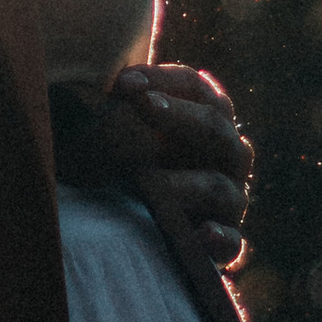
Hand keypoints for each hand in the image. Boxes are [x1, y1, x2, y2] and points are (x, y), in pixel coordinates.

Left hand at [101, 62, 252, 276]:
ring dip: (184, 182)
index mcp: (204, 118)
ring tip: (146, 181)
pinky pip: (231, 241)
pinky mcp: (225, 241)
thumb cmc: (136, 167)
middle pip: (216, 126)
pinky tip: (202, 233)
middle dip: (179, 114)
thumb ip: (118, 106)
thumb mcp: (126, 134)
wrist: (156, 230)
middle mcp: (226, 155)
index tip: (122, 83)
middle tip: (144, 106)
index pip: (194, 86)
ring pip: (219, 186)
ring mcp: (230, 199)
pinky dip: (220, 237)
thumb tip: (90, 86)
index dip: (163, 80)